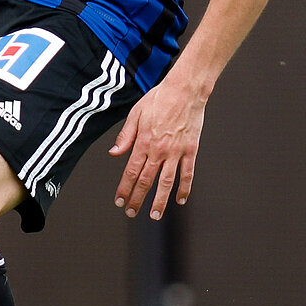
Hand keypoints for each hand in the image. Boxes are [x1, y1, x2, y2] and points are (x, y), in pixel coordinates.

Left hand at [108, 76, 206, 218]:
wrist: (185, 90)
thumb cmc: (160, 98)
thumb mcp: (136, 113)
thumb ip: (125, 136)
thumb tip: (114, 153)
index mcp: (143, 142)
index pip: (131, 172)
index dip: (124, 188)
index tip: (120, 201)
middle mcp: (159, 150)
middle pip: (146, 181)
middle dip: (138, 199)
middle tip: (131, 213)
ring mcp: (176, 152)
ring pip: (166, 182)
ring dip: (160, 201)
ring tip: (155, 215)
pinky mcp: (190, 150)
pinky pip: (187, 173)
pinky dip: (184, 188)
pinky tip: (180, 199)